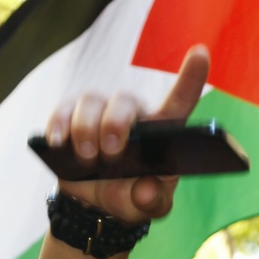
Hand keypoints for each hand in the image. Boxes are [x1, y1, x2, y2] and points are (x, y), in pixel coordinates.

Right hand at [42, 45, 209, 224]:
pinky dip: (59, 125)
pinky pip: (63, 110)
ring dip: (85, 129)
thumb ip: (153, 201)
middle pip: (124, 102)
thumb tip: (148, 191)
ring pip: (91, 102)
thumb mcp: (148, 206)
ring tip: (88, 157)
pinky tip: (58, 143)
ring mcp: (99, 111)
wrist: (97, 204)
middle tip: (111, 153)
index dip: (190, 77)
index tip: (200, 52)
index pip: (179, 100)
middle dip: (115, 124)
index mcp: (160, 132)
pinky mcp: (70, 116)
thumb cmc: (132, 197)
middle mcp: (131, 114)